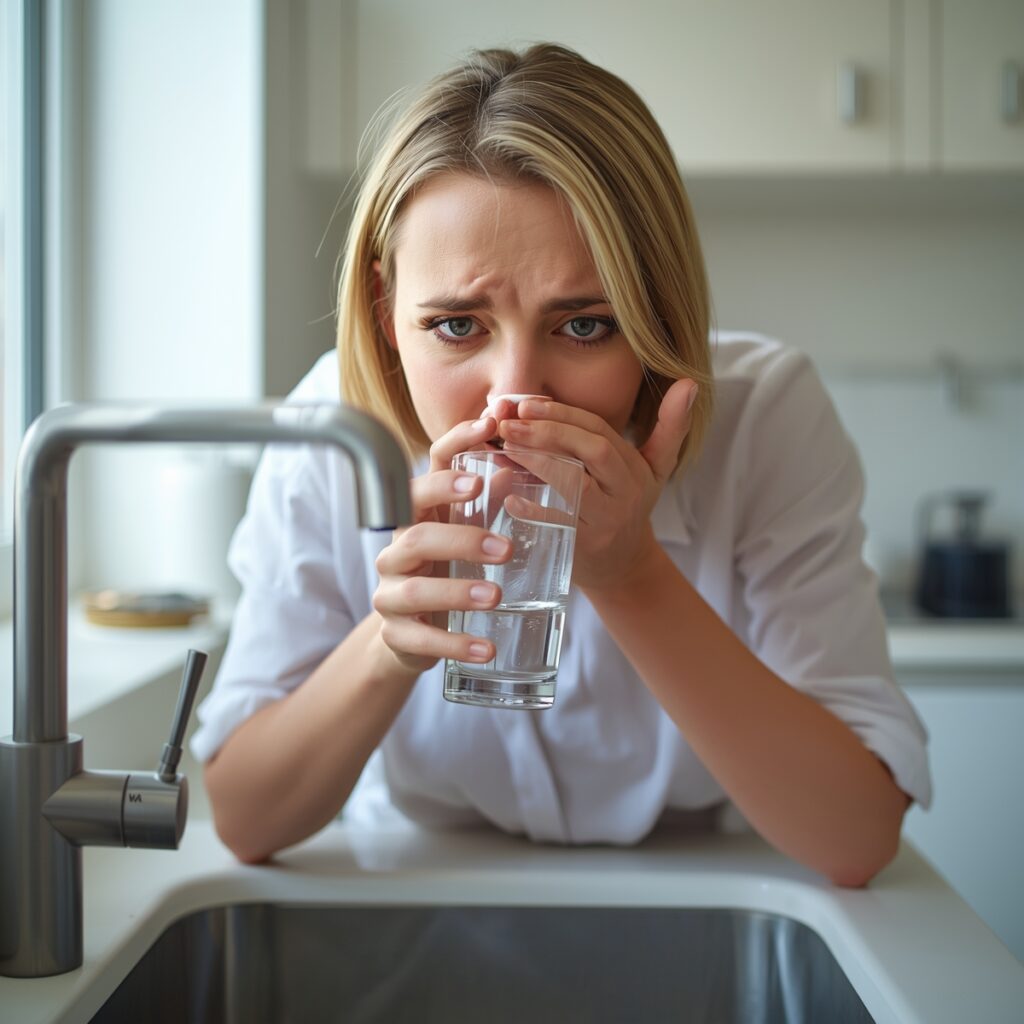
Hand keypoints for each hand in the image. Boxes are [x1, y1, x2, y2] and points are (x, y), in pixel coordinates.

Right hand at [372, 416, 512, 675]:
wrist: (409, 634)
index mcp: (417, 516)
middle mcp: (396, 550)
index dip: (454, 449)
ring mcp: (391, 593)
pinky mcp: (396, 635)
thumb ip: (486, 502)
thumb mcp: (463, 533)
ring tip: (496, 596)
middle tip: (505, 548)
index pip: (425, 472)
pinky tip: (487, 649)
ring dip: (456, 591)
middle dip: (461, 538)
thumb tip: (514, 467)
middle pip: (417, 534)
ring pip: (415, 589)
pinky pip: (423, 640)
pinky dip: (455, 644)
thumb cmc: (442, 570)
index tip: (489, 433)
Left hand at [496, 380, 697, 592]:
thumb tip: (690, 383)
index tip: (527, 404)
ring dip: (539, 462)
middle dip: (550, 432)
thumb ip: (669, 426)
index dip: (564, 414)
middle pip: (595, 451)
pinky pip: (561, 526)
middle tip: (510, 424)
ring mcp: (607, 521)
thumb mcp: (656, 468)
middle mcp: (626, 492)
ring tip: (506, 447)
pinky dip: (535, 511)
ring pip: (577, 485)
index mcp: (636, 468)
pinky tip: (511, 496)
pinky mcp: (587, 548)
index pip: (600, 430)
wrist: (622, 567)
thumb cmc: (627, 506)